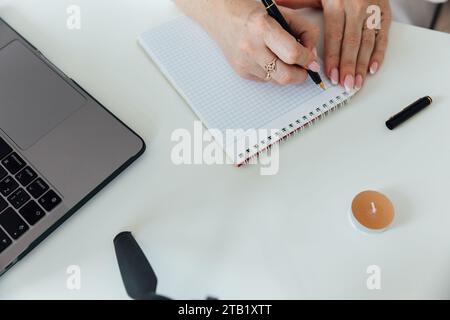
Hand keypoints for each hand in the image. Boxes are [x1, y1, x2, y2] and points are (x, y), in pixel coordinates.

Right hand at [195, 0, 320, 84]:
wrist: (220, 14)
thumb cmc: (252, 11)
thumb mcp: (282, 12)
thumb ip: (304, 30)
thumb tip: (312, 55)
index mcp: (262, 28)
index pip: (292, 54)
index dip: (307, 59)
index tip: (311, 58)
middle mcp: (251, 48)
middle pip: (285, 76)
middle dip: (300, 75)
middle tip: (304, 68)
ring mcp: (244, 62)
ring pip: (277, 80)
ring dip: (286, 73)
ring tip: (285, 59)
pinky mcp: (241, 71)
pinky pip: (265, 80)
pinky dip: (273, 72)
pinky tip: (268, 58)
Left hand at [277, 0, 391, 90]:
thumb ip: (296, 1)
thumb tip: (275, 7)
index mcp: (337, 2)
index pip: (335, 35)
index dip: (333, 57)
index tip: (330, 74)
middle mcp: (356, 7)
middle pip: (351, 42)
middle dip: (348, 66)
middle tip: (345, 85)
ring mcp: (372, 10)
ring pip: (367, 42)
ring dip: (362, 65)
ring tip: (356, 82)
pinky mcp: (384, 12)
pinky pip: (382, 36)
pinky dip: (379, 54)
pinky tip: (372, 68)